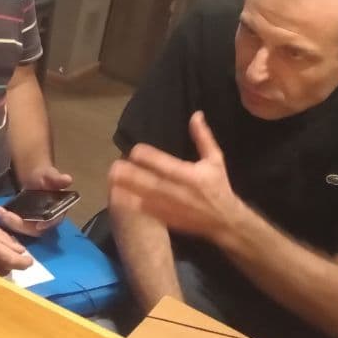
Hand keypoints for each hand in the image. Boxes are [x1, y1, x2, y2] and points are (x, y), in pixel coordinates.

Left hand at [0, 165, 74, 236]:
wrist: (34, 176)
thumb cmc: (45, 176)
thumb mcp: (49, 175)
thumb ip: (57, 178)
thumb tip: (67, 179)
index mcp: (57, 212)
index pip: (52, 223)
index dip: (45, 225)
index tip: (36, 225)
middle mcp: (47, 222)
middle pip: (34, 230)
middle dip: (18, 224)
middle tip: (3, 213)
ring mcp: (34, 223)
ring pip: (23, 229)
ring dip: (9, 223)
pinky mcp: (23, 222)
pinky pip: (15, 226)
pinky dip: (6, 221)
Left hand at [107, 111, 241, 242]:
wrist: (225, 222)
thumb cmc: (219, 187)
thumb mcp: (215, 160)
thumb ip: (203, 138)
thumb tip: (196, 114)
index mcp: (190, 175)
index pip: (163, 164)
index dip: (147, 157)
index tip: (135, 150)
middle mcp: (179, 191)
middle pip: (149, 181)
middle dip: (131, 173)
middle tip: (115, 165)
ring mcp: (171, 207)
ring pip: (144, 197)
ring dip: (127, 188)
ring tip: (111, 178)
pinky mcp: (166, 219)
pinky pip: (145, 211)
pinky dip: (131, 204)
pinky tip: (118, 195)